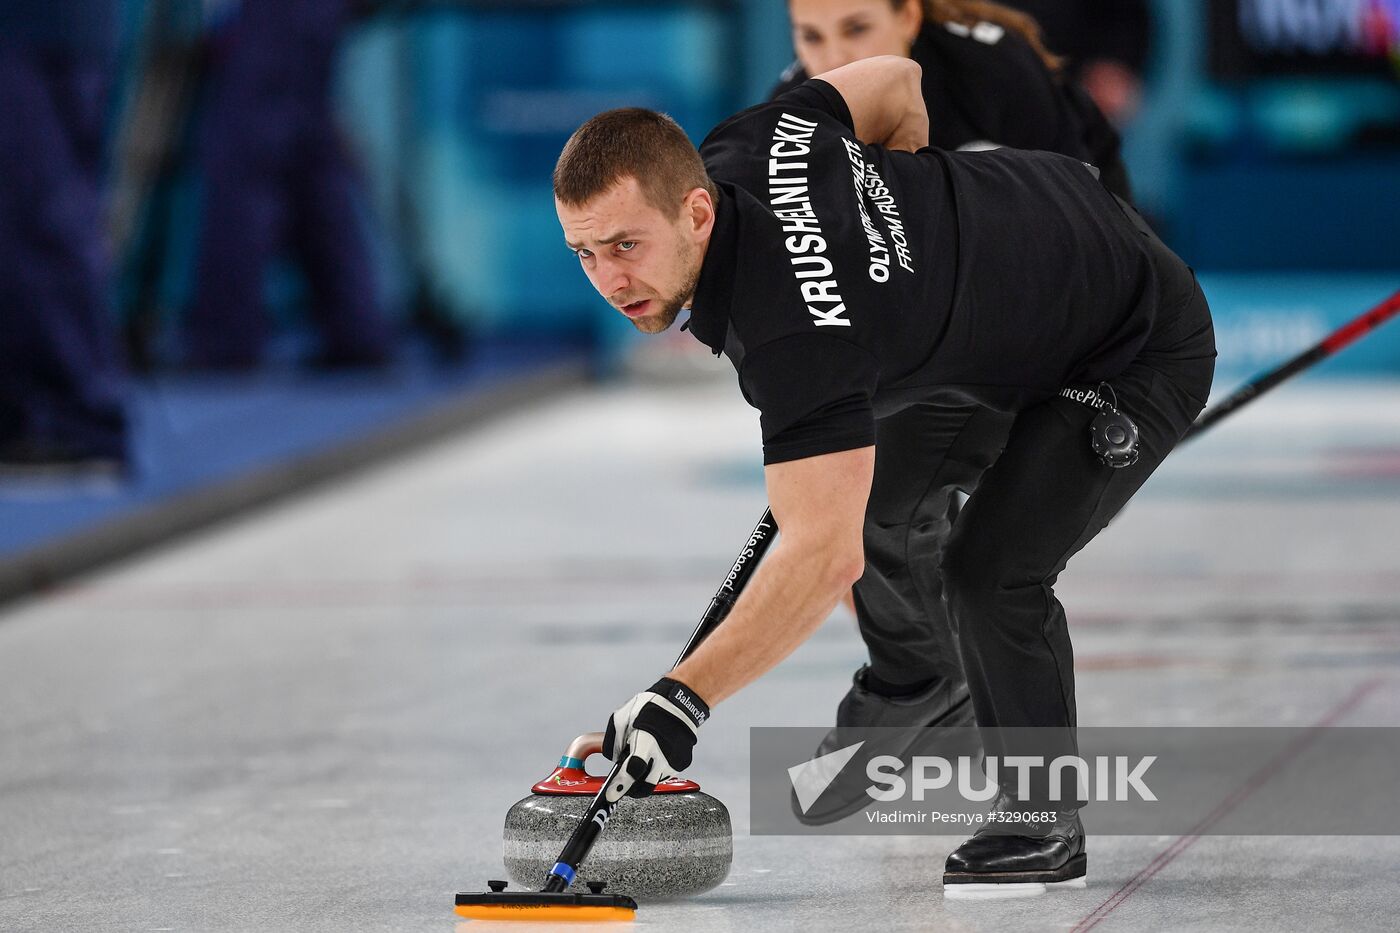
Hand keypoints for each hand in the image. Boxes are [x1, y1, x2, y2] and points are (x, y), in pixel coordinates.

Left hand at [602, 677, 709, 797]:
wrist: (681, 703)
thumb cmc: (650, 708)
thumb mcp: (623, 719)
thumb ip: (615, 742)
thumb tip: (614, 759)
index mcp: (647, 744)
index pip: (632, 771)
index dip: (620, 785)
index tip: (611, 795)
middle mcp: (663, 757)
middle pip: (644, 787)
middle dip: (632, 789)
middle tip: (624, 781)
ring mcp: (674, 762)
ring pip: (655, 780)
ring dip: (645, 776)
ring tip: (643, 756)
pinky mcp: (682, 763)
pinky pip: (665, 773)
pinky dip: (656, 768)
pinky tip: (654, 754)